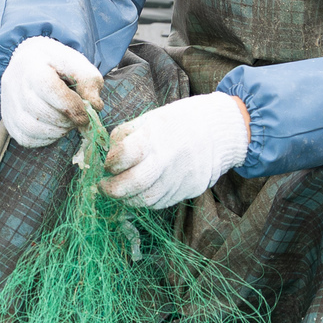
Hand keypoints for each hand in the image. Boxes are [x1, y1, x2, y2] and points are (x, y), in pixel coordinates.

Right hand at [0, 36, 102, 147]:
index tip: (86, 113)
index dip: (71, 106)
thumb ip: (89, 80)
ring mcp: (8, 103)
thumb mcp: (75, 62)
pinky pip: (25, 138)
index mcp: (32, 64)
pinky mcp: (8, 120)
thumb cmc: (55, 63)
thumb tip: (94, 106)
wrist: (29, 61)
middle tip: (78, 119)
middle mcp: (14, 84)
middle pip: (40, 111)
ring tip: (67, 124)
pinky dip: (44, 139)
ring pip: (31, 128)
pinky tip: (55, 129)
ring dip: (56, 131)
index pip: (49, 89)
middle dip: (65, 120)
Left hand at [99, 93, 248, 209]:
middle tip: (104, 186)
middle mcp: (167, 160)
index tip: (108, 164)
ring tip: (121, 190)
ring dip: (127, 198)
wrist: (218, 133)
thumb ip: (126, 137)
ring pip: (145, 200)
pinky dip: (145, 200)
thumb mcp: (150, 119)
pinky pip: (159, 203)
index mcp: (155, 137)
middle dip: (112, 189)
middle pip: (133, 184)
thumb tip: (108, 158)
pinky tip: (142, 191)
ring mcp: (179, 178)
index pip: (123, 155)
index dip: (111, 163)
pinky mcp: (187, 191)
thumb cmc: (178, 123)